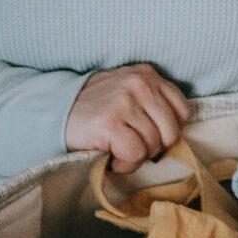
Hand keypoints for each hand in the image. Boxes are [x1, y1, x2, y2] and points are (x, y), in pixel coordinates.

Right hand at [65, 63, 189, 173]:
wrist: (54, 114)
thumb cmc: (95, 111)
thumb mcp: (128, 95)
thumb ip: (153, 104)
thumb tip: (176, 132)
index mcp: (147, 75)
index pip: (182, 111)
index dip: (167, 131)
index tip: (147, 134)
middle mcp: (139, 84)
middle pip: (171, 133)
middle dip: (153, 147)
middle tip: (131, 145)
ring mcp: (125, 102)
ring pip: (153, 146)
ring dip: (136, 157)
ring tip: (117, 148)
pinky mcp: (111, 122)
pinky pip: (136, 154)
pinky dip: (125, 163)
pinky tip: (112, 156)